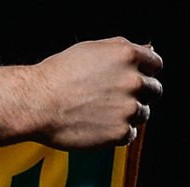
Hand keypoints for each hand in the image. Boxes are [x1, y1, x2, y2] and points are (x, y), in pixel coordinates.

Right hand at [30, 38, 162, 149]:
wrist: (34, 104)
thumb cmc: (55, 76)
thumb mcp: (90, 49)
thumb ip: (121, 47)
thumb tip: (146, 50)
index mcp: (128, 56)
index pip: (155, 65)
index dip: (144, 72)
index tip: (132, 80)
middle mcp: (133, 81)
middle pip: (153, 90)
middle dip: (138, 94)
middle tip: (113, 100)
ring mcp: (128, 108)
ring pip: (142, 114)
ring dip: (127, 115)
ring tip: (99, 115)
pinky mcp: (119, 132)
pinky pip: (129, 135)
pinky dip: (116, 134)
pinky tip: (96, 127)